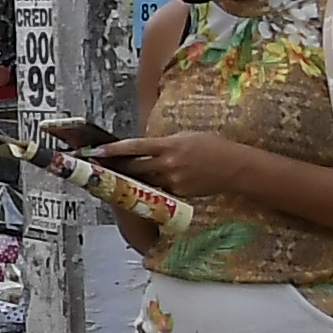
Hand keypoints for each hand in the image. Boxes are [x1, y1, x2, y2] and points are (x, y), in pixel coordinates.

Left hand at [91, 132, 240, 193]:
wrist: (235, 168)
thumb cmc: (212, 147)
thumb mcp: (186, 138)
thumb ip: (163, 144)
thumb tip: (144, 148)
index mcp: (169, 145)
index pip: (135, 147)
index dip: (113, 150)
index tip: (96, 151)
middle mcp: (168, 164)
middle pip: (134, 167)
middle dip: (116, 167)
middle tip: (99, 165)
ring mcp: (173, 181)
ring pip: (143, 181)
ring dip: (130, 178)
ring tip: (117, 174)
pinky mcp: (178, 194)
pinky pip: (159, 189)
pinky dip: (151, 186)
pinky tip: (145, 184)